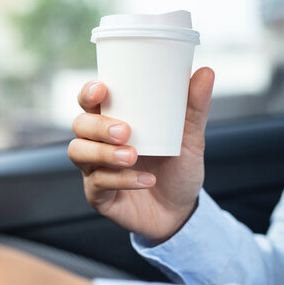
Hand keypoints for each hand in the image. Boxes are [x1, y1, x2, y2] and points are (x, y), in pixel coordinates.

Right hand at [68, 67, 214, 242]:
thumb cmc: (177, 169)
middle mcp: (97, 143)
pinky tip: (146, 179)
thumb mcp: (190, 138)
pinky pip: (97, 184)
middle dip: (98, 126)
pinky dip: (122, 180)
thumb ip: (194, 107)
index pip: (89, 101)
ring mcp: (94, 169)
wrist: (180, 212)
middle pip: (79, 125)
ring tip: (132, 156)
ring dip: (103, 152)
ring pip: (78, 152)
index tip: (102, 89)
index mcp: (113, 121)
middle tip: (125, 131)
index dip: (88, 93)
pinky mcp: (97, 195)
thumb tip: (205, 72)